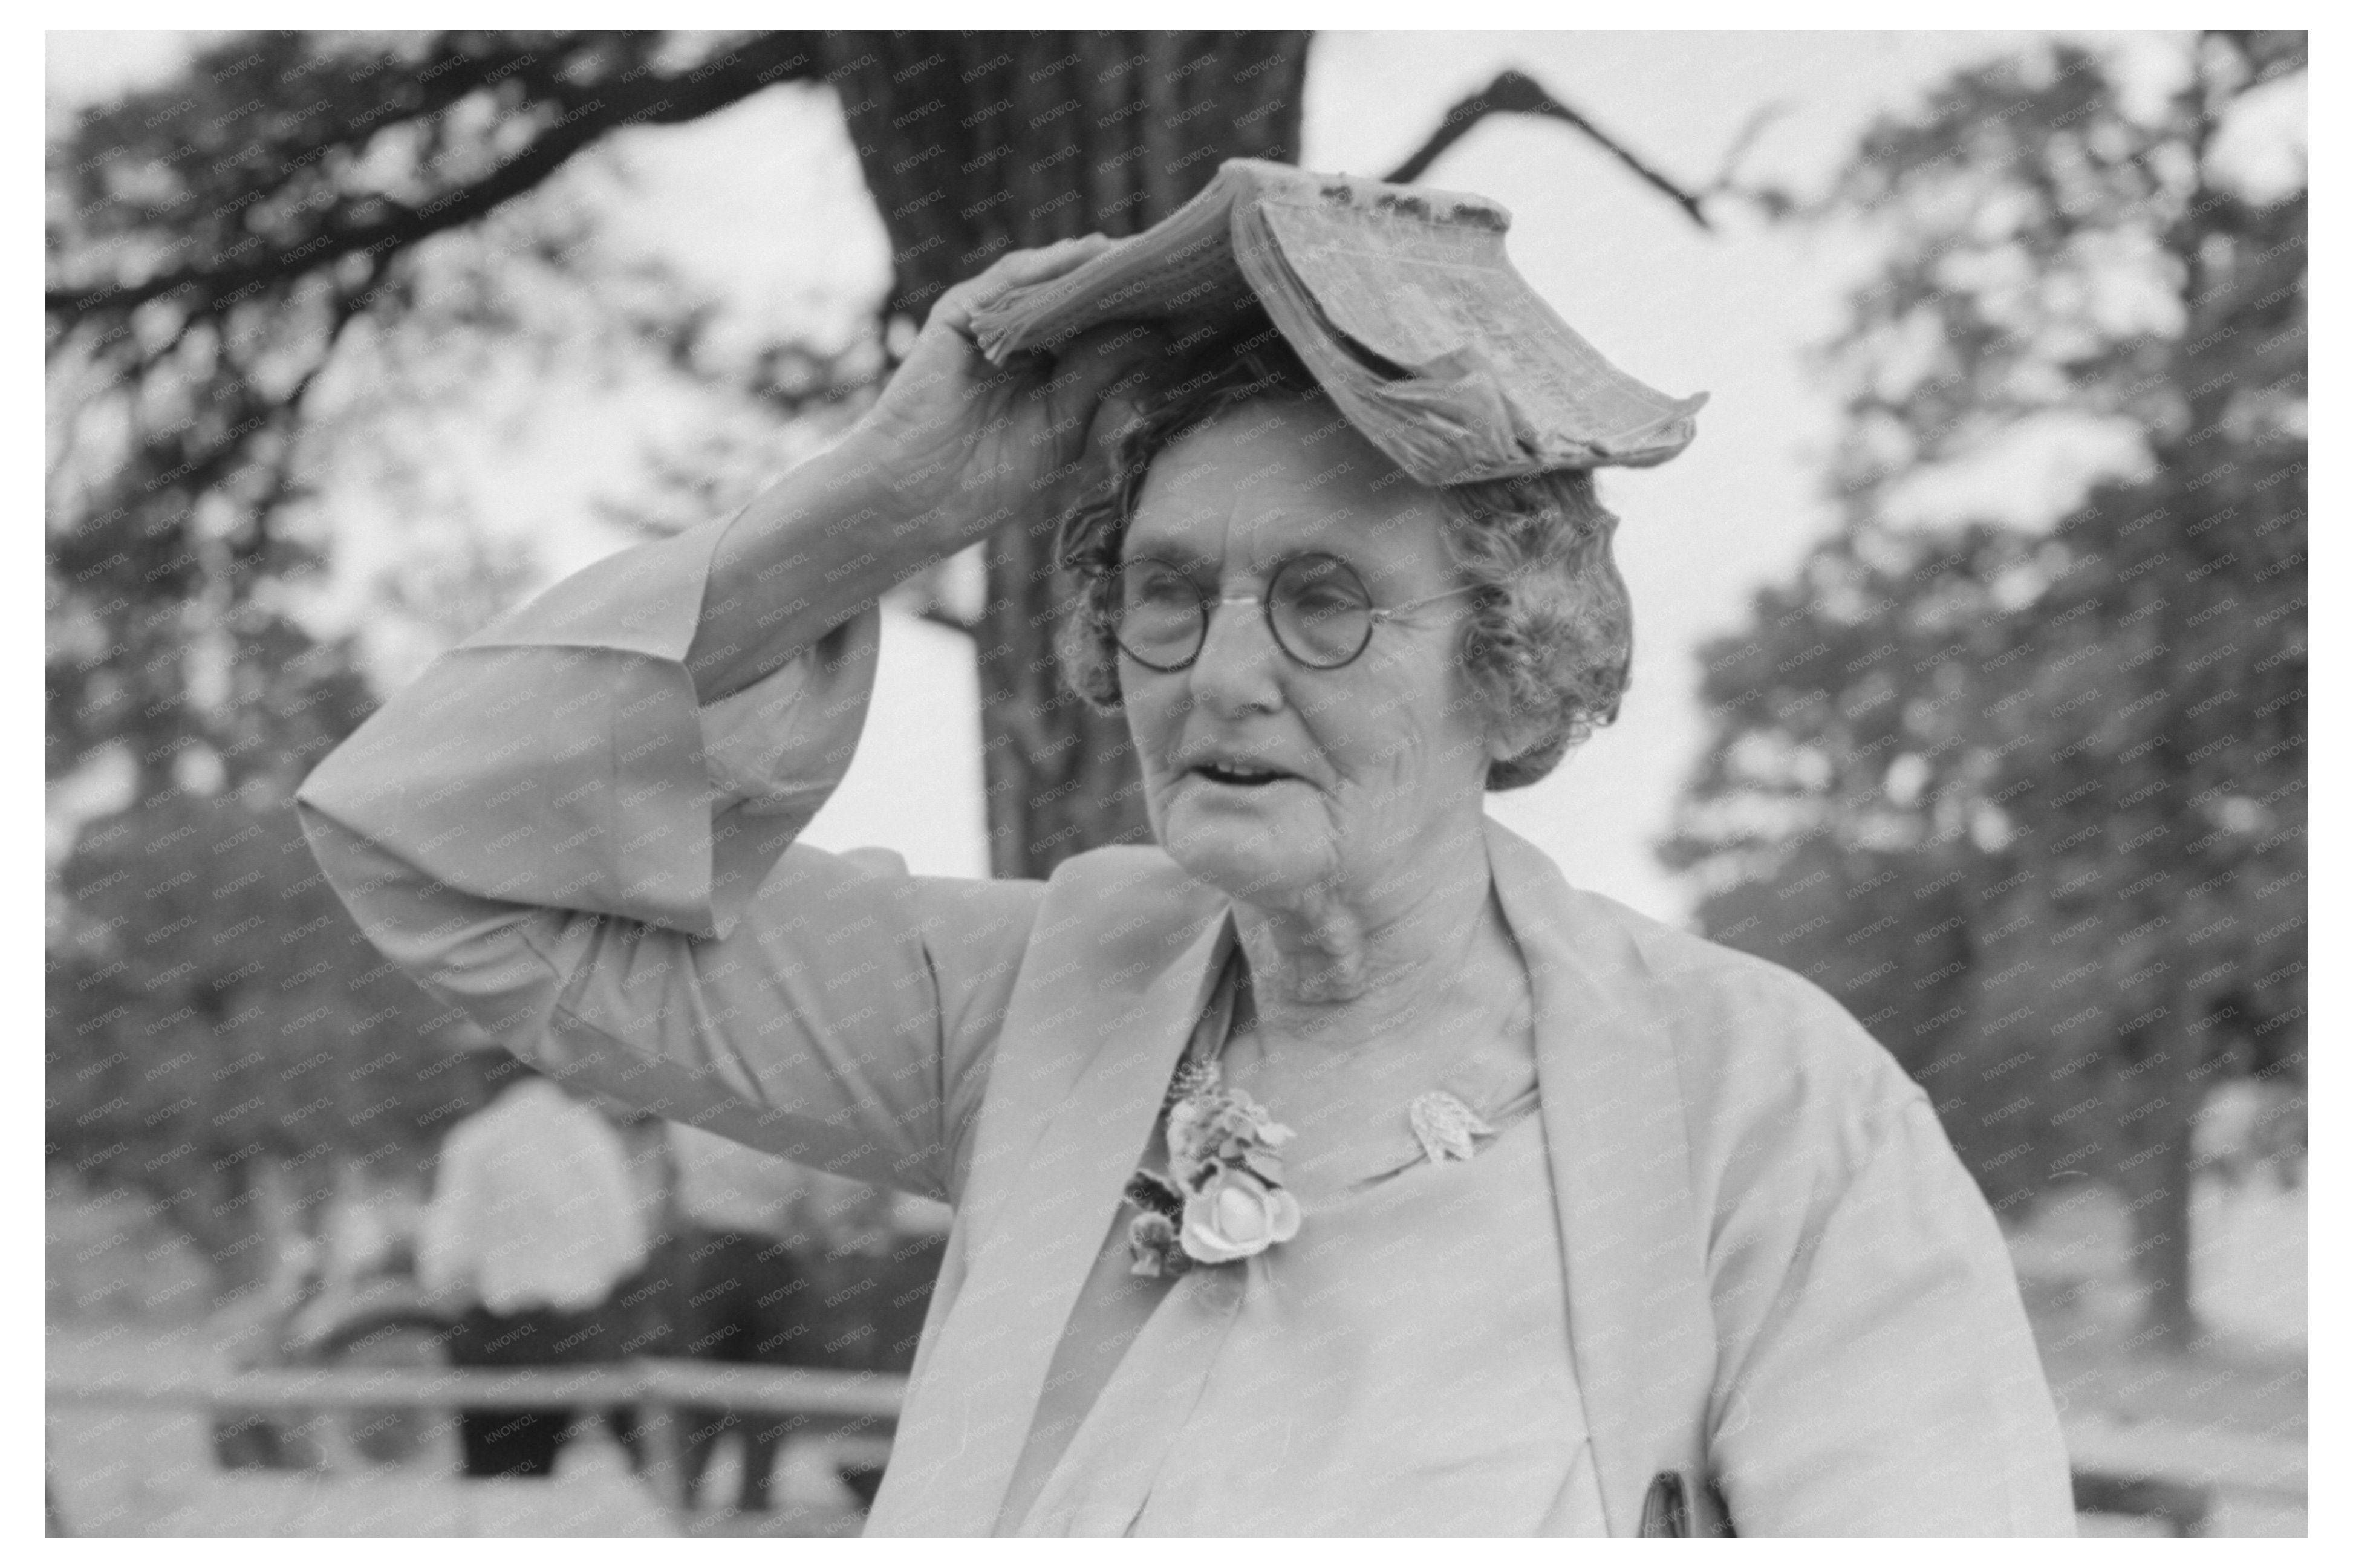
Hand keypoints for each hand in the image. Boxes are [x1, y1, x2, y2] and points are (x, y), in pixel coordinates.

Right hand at [839, 237, 1165, 547]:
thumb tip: (1153, 335)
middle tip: (1179, 259)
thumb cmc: (984, 480)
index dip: (1139, 313)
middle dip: (1122, 281)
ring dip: (1093, 264)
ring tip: (1144, 250)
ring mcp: (987, 326)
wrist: (914, 498)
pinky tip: (1090, 254)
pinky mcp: (959, 316)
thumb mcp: (1063, 427)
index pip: (1098, 329)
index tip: (1191, 299)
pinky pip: (1008, 280)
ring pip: (1048, 282)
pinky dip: (1048, 265)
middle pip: (1077, 298)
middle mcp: (1018, 343)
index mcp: (1043, 373)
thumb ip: (1100, 378)